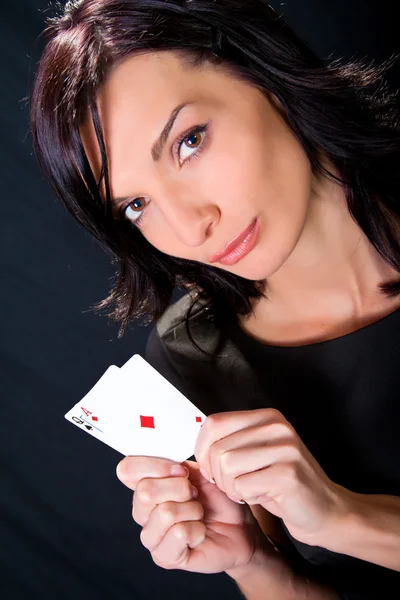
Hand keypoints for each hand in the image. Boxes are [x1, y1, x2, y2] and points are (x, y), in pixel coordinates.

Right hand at [116, 456, 270, 573]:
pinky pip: (178, 534)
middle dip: (181, 487)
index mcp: (145, 486)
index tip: (181, 470)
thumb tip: (170, 466)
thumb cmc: (217, 499)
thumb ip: (177, 465)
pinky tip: (200, 532)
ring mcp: (151, 537)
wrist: (240, 528)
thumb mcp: (198, 472)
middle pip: (145, 491)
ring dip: (192, 509)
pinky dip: (197, 529)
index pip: (126, 469)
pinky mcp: (164, 558)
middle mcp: (142, 512)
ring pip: (165, 512)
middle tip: (196, 494)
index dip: (154, 465)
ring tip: (199, 514)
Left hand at [194, 408, 347, 545]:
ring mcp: (285, 449)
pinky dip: (245, 497)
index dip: (203, 449)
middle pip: (218, 448)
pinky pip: (242, 486)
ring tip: (248, 490)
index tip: (211, 468)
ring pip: (227, 466)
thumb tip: (197, 444)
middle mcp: (277, 426)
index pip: (214, 423)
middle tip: (235, 485)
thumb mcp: (256, 452)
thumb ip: (231, 441)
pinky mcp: (287, 474)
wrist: (325, 510)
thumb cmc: (283, 484)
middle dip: (217, 475)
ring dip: (231, 487)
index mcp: (267, 417)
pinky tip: (262, 496)